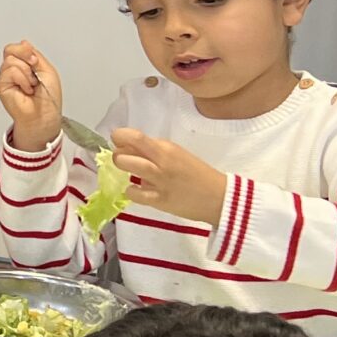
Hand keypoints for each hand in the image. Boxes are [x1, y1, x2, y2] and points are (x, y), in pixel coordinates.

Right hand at [0, 39, 63, 149]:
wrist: (44, 114)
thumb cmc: (48, 97)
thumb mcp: (47, 69)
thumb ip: (34, 54)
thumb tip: (24, 43)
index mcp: (26, 64)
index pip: (18, 47)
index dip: (25, 49)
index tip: (34, 59)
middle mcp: (15, 69)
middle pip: (10, 49)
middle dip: (25, 57)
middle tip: (33, 70)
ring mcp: (8, 77)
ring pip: (10, 60)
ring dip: (26, 73)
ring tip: (31, 85)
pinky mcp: (2, 85)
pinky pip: (9, 71)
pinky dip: (22, 80)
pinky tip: (25, 89)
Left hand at [107, 129, 229, 228]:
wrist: (219, 197)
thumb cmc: (197, 174)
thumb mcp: (177, 154)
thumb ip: (154, 151)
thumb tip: (129, 148)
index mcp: (166, 148)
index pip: (133, 136)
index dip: (120, 138)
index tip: (120, 142)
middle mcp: (161, 161)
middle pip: (123, 151)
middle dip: (117, 154)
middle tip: (123, 160)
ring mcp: (159, 180)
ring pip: (127, 166)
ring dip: (121, 168)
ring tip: (129, 173)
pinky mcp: (159, 200)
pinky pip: (134, 193)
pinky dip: (131, 192)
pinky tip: (138, 191)